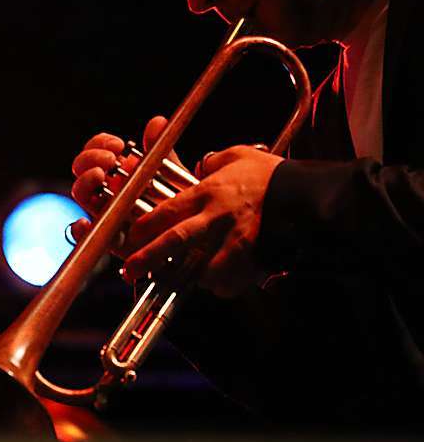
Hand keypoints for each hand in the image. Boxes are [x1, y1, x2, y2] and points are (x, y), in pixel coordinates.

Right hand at [70, 116, 181, 247]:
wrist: (190, 240)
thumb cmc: (180, 205)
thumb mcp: (174, 176)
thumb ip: (162, 151)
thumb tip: (156, 122)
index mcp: (118, 171)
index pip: (97, 150)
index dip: (100, 144)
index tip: (118, 145)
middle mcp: (106, 190)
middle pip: (83, 168)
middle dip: (92, 158)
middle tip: (111, 160)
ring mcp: (105, 212)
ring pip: (81, 194)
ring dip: (86, 182)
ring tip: (100, 176)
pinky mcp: (108, 238)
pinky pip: (84, 235)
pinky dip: (78, 229)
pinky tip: (85, 222)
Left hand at [121, 122, 282, 297]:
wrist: (312, 198)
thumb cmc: (274, 176)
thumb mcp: (238, 156)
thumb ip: (214, 163)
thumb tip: (201, 166)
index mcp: (208, 193)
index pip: (165, 211)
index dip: (142, 227)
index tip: (129, 237)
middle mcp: (216, 218)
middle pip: (173, 241)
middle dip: (147, 258)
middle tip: (129, 272)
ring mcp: (234, 242)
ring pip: (199, 268)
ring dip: (187, 277)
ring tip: (178, 281)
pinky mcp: (252, 261)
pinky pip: (228, 282)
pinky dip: (220, 285)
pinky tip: (217, 281)